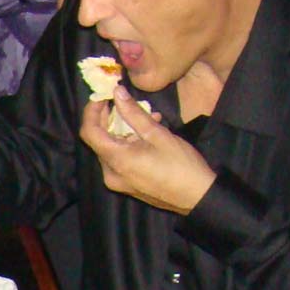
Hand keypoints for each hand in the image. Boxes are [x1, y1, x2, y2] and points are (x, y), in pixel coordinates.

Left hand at [80, 86, 216, 214]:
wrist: (200, 198)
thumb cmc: (181, 165)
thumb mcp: (158, 134)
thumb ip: (134, 113)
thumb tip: (117, 91)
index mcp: (117, 160)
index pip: (89, 132)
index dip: (92, 111)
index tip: (103, 96)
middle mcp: (111, 173)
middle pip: (98, 140)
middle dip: (107, 118)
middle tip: (120, 100)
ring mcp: (118, 181)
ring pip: (110, 148)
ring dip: (121, 129)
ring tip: (145, 115)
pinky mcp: (128, 185)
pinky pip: (119, 159)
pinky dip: (128, 143)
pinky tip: (147, 133)